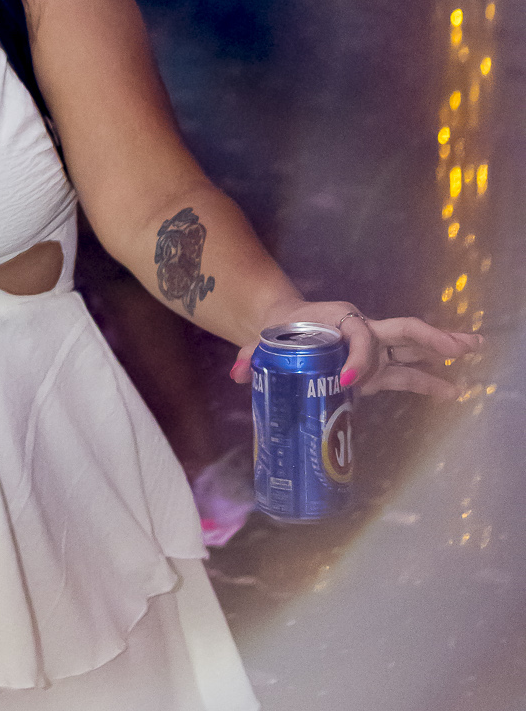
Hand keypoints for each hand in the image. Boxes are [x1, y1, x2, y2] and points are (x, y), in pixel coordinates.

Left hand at [229, 304, 481, 398]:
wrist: (281, 326)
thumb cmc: (276, 331)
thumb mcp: (261, 341)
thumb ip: (251, 357)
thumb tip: (237, 375)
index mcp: (338, 319)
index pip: (358, 334)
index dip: (357, 358)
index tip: (347, 382)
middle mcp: (362, 330)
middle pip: (403, 331)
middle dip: (431, 339)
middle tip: (459, 348)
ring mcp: (372, 350)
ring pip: (412, 348)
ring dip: (441, 351)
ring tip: (473, 351)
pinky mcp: (374, 368)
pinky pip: (405, 374)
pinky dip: (427, 381)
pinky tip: (452, 391)